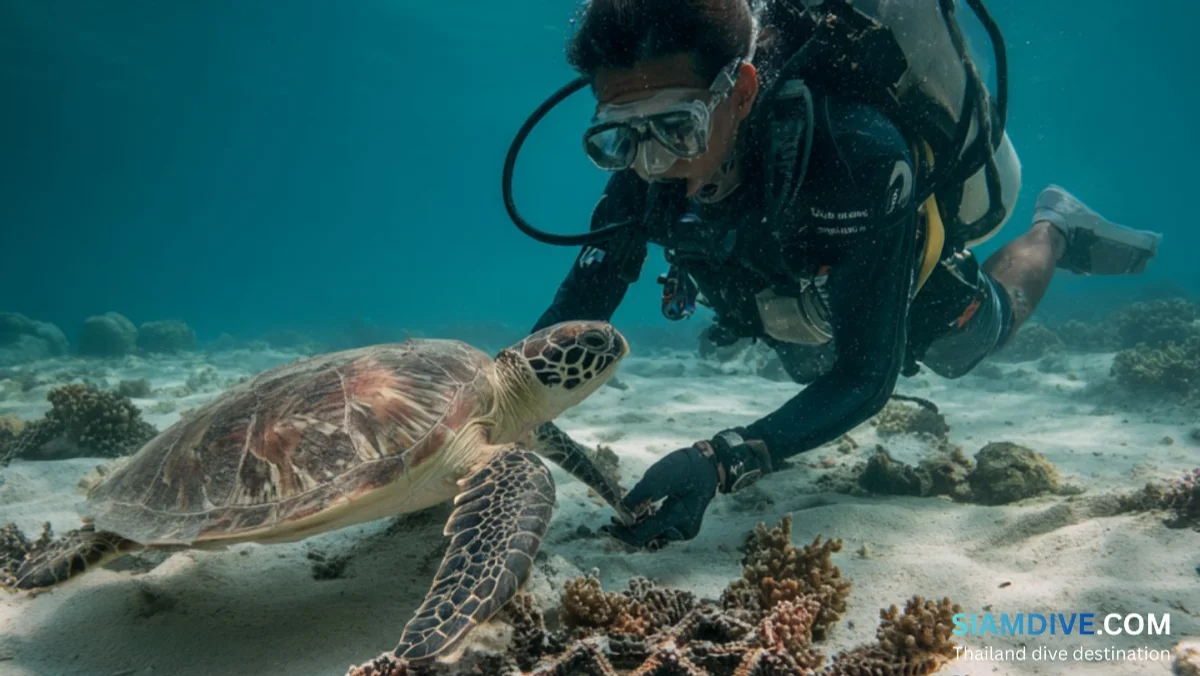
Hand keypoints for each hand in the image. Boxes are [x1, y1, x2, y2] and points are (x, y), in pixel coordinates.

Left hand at [600, 443, 718, 550]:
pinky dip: (646, 523)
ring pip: (652, 535)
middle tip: (608, 522)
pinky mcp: (681, 528)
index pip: (644, 534)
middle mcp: (683, 530)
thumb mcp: (660, 474)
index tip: (607, 526)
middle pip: (647, 538)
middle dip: (627, 530)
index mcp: (680, 517)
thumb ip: (642, 493)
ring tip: (620, 516)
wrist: (707, 467)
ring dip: (636, 526)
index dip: (623, 532)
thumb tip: (621, 510)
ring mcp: (683, 531)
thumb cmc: (686, 467)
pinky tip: (637, 513)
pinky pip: (658, 530)